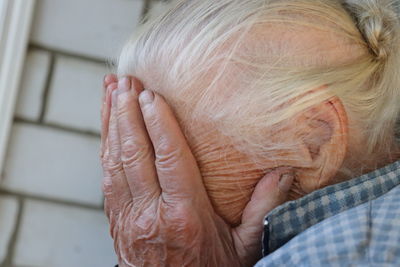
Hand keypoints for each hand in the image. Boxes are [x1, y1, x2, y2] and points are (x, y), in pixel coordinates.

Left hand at [101, 75, 293, 266]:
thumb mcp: (244, 245)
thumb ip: (263, 208)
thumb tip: (285, 172)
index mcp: (185, 215)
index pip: (169, 158)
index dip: (158, 123)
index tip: (151, 96)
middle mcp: (151, 213)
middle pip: (134, 154)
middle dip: (128, 113)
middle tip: (126, 81)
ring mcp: (128, 217)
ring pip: (114, 161)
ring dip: (112, 123)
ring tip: (111, 90)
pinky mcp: (116, 220)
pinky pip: (106, 176)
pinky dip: (105, 146)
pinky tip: (108, 126)